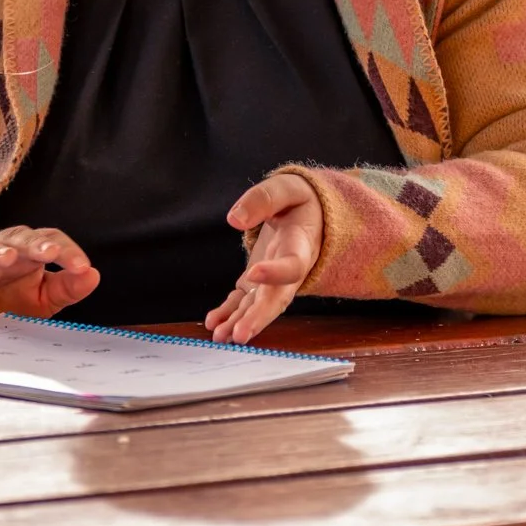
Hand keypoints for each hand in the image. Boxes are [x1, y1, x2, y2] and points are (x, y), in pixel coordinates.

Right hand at [0, 225, 99, 326]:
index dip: (67, 250)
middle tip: (51, 253)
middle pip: (19, 238)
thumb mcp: (43, 301)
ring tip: (9, 258)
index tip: (82, 267)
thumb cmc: (7, 305)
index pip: (50, 241)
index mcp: (28, 253)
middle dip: (35, 244)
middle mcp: (2, 251)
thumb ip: (68, 288)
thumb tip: (93, 275)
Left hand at [206, 171, 323, 344]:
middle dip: (259, 317)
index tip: (254, 273)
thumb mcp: (288, 188)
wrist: (312, 215)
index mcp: (301, 244)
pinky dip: (230, 314)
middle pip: (277, 298)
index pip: (293, 264)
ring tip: (220, 337)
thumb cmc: (300, 201)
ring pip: (259, 305)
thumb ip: (263, 198)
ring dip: (241, 322)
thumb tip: (234, 218)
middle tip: (240, 334)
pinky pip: (245, 302)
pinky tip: (214, 325)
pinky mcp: (258, 283)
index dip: (276, 271)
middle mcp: (290, 270)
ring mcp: (275, 280)